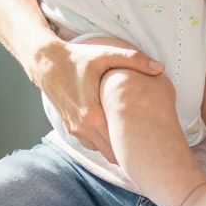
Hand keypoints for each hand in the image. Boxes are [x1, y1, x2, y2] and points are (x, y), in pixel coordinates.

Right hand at [31, 35, 163, 163]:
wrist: (46, 63)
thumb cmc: (77, 59)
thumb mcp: (105, 54)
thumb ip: (134, 60)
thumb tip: (160, 68)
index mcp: (92, 114)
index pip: (117, 142)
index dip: (135, 145)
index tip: (152, 146)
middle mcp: (82, 127)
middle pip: (110, 151)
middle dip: (128, 151)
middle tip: (148, 149)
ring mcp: (75, 129)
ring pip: (100, 149)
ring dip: (115, 147)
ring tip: (134, 141)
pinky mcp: (70, 128)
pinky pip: (90, 143)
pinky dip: (102, 142)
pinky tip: (115, 134)